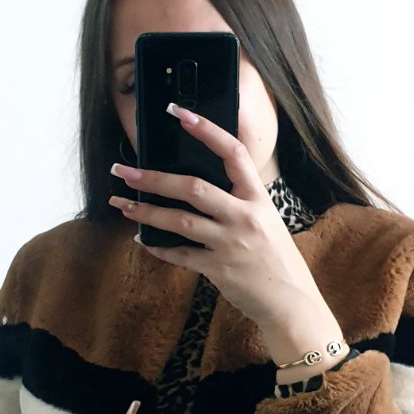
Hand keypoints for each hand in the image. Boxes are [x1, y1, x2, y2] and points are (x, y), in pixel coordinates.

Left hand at [107, 103, 321, 332]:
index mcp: (258, 198)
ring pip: (180, 221)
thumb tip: (197, 184)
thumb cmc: (275, 257)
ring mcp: (231, 244)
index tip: (179, 113)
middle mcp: (244, 217)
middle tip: (124, 170)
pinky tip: (143, 239)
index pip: (234, 153)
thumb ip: (238, 200)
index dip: (207, 130)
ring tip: (122, 204)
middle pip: (194, 188)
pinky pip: (180, 255)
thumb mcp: (266, 219)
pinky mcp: (219, 269)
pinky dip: (159, 247)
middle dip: (154, 178)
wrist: (291, 301)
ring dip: (146, 211)